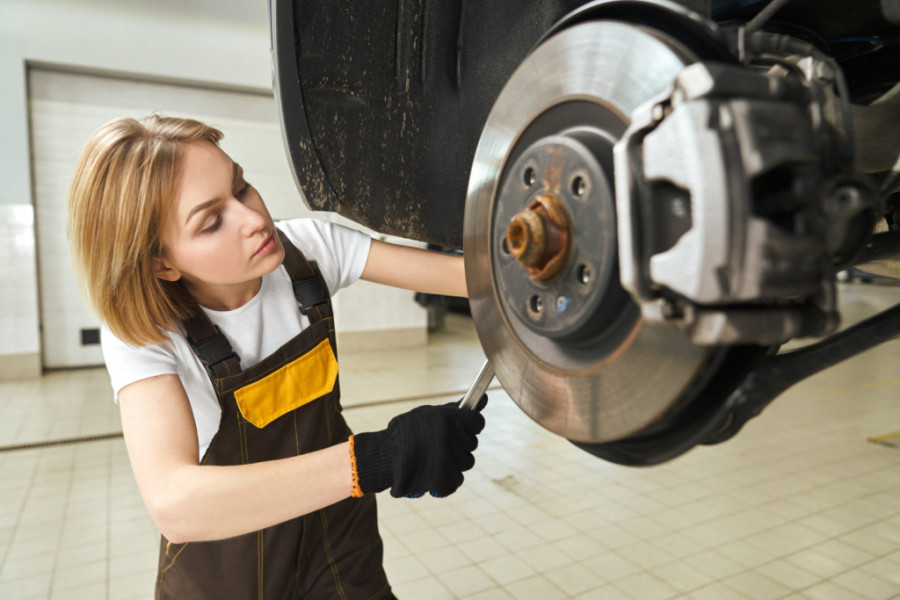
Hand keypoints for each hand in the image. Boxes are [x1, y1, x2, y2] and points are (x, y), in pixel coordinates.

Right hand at [351, 395, 486, 497]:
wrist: (383, 458)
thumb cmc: (407, 432)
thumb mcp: (430, 414)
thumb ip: (457, 408)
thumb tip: (484, 398)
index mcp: (449, 420)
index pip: (477, 422)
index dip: (470, 424)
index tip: (462, 427)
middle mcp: (452, 440)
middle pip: (472, 443)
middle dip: (459, 443)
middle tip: (438, 443)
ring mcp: (450, 463)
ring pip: (466, 462)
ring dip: (453, 461)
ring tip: (432, 457)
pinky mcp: (445, 482)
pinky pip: (456, 479)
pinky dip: (445, 478)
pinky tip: (430, 470)